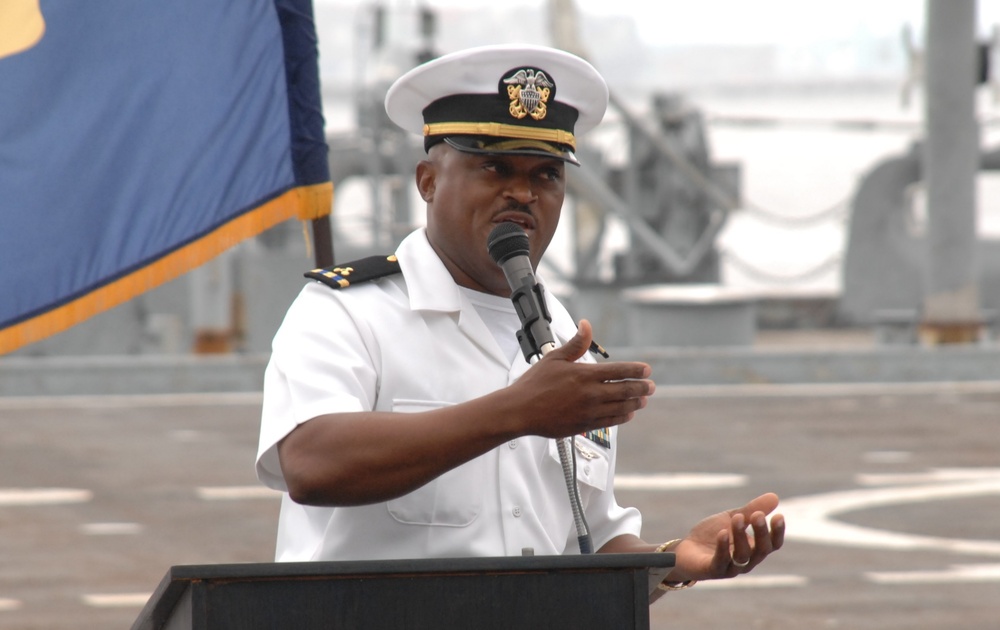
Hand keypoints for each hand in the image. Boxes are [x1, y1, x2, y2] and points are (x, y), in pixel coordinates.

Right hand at [508, 319, 654, 437]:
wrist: (520, 411)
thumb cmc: (534, 384)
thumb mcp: (554, 357)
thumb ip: (576, 343)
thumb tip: (586, 325)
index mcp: (585, 375)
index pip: (618, 371)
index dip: (636, 370)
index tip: (647, 370)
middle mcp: (590, 394)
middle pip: (625, 390)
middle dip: (642, 388)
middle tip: (652, 386)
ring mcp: (589, 411)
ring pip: (621, 408)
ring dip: (635, 403)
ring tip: (643, 400)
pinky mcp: (584, 425)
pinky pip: (610, 422)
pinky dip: (622, 417)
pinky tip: (627, 414)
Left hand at [670, 493, 784, 581]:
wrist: (687, 550)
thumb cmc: (713, 534)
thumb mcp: (732, 518)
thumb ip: (751, 510)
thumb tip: (775, 497)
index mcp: (754, 549)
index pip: (773, 544)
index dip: (777, 532)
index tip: (779, 516)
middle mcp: (747, 561)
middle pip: (761, 550)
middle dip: (760, 532)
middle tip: (757, 514)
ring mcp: (731, 568)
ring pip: (742, 555)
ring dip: (740, 535)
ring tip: (737, 517)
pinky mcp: (713, 570)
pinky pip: (721, 561)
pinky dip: (723, 547)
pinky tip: (722, 532)